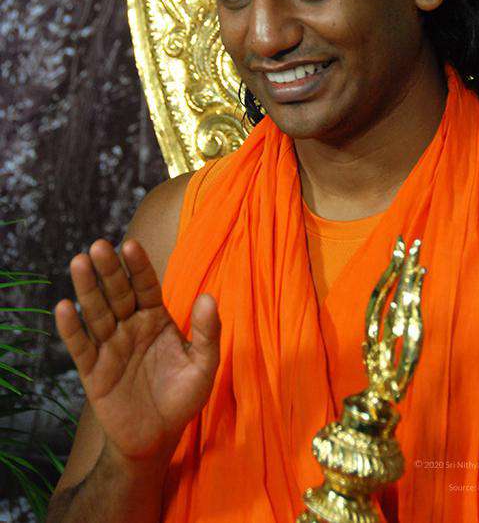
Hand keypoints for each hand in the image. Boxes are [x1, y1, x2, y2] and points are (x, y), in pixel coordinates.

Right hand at [55, 238, 219, 465]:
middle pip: (118, 292)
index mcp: (155, 318)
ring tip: (79, 263)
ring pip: (96, 313)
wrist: (157, 439)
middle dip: (109, 270)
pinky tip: (64, 308)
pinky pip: (80, 346)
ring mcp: (109, 347)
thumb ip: (207, 332)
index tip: (132, 245)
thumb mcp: (203, 365)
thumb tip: (209, 297)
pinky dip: (71, 329)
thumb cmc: (182, 396)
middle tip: (99, 246)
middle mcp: (130, 326)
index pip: (146, 285)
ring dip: (87, 289)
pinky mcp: (93, 371)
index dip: (139, 266)